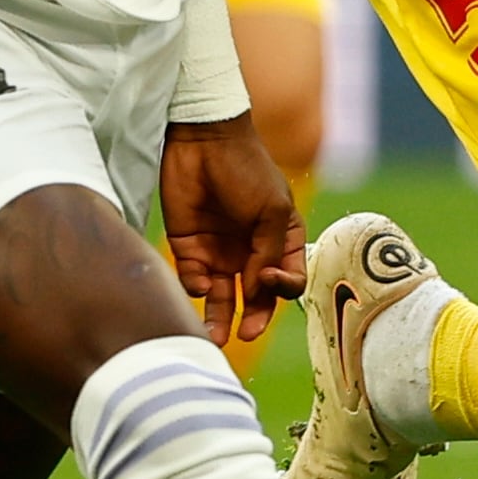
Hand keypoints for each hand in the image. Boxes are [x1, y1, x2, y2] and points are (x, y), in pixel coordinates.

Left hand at [159, 114, 303, 352]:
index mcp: (280, 241)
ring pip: (221, 298)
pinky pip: (193, 279)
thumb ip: (266, 253)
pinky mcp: (189, 247)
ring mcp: (220, 251)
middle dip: (251, 319)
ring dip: (219, 319)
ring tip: (213, 338)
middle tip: (243, 334)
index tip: (268, 282)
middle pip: (255, 298)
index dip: (281, 290)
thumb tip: (258, 291)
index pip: (288, 281)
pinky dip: (194, 285)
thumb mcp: (271, 209)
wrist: (202, 140)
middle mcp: (251, 252)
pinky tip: (197, 279)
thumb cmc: (248, 169)